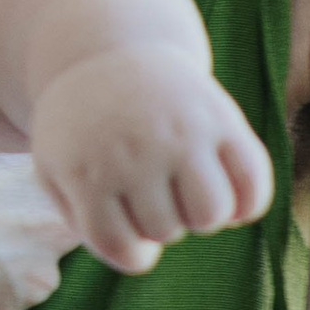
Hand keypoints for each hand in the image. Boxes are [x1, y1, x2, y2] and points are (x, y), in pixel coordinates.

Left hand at [27, 50, 272, 275]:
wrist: (107, 52)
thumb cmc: (82, 129)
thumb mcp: (55, 169)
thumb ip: (84, 221)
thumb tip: (145, 257)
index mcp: (88, 169)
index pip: (124, 250)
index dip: (130, 249)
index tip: (125, 223)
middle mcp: (136, 150)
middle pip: (167, 231)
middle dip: (159, 220)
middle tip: (147, 189)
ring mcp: (182, 132)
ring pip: (212, 215)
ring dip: (201, 215)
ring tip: (184, 191)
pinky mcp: (222, 117)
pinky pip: (254, 185)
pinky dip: (247, 203)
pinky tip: (223, 188)